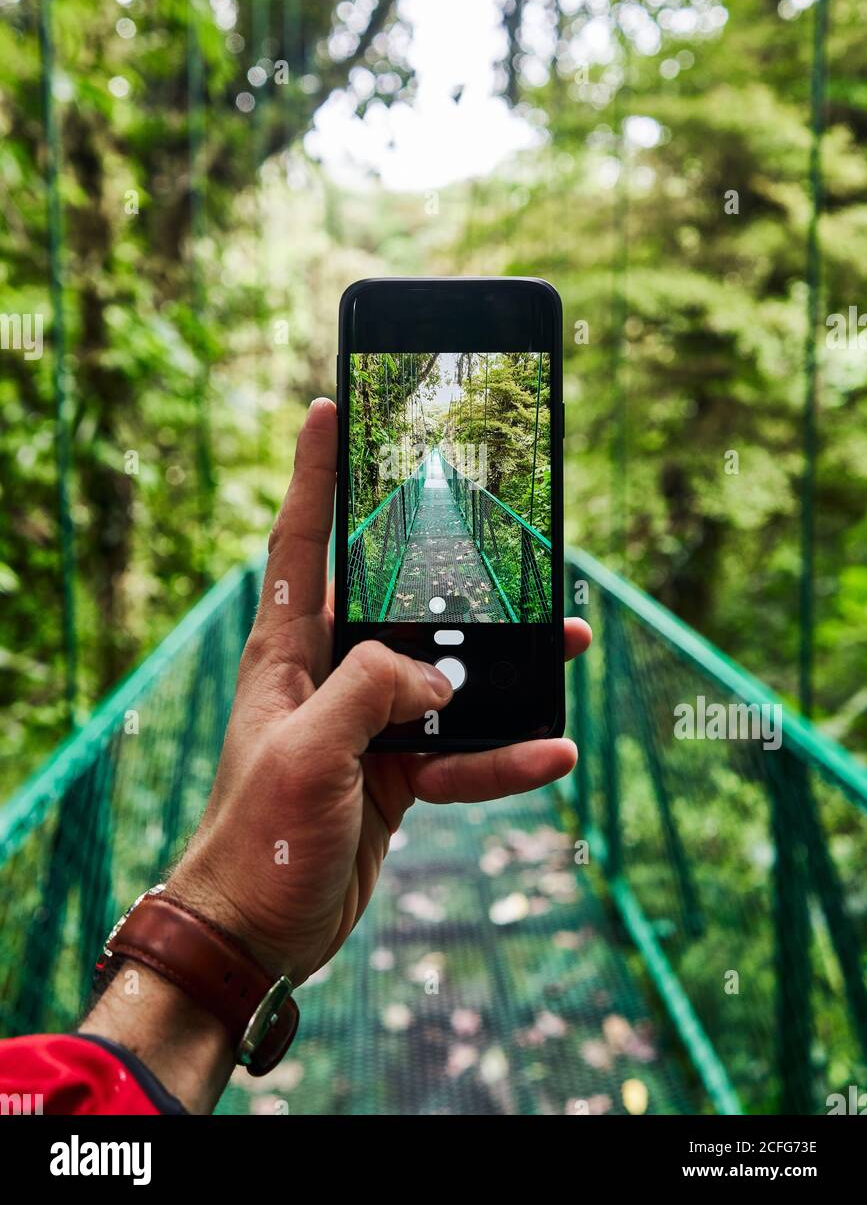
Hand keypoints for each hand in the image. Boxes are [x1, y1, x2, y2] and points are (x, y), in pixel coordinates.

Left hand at [167, 397, 591, 986]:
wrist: (255, 933)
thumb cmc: (255, 837)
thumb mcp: (306, 753)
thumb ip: (370, 692)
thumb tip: (435, 674)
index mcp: (287, 651)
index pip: (299, 540)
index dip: (311, 473)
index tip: (326, 409)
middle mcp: (328, 676)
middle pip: (399, 603)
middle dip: (457, 576)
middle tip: (510, 541)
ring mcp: (365, 725)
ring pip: (447, 677)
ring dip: (504, 668)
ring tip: (567, 644)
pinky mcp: (394, 772)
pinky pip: (460, 751)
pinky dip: (502, 755)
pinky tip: (549, 753)